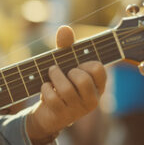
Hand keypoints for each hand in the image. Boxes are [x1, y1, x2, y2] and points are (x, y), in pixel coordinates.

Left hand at [26, 25, 106, 142]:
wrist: (48, 113)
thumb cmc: (61, 84)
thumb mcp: (66, 64)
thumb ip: (67, 46)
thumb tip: (64, 28)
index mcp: (98, 86)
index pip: (98, 69)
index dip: (84, 63)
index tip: (77, 66)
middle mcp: (92, 100)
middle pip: (83, 80)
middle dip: (68, 71)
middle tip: (59, 70)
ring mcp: (78, 110)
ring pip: (66, 89)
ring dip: (54, 77)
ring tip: (51, 75)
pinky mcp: (62, 116)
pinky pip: (52, 98)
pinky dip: (45, 89)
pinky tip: (45, 88)